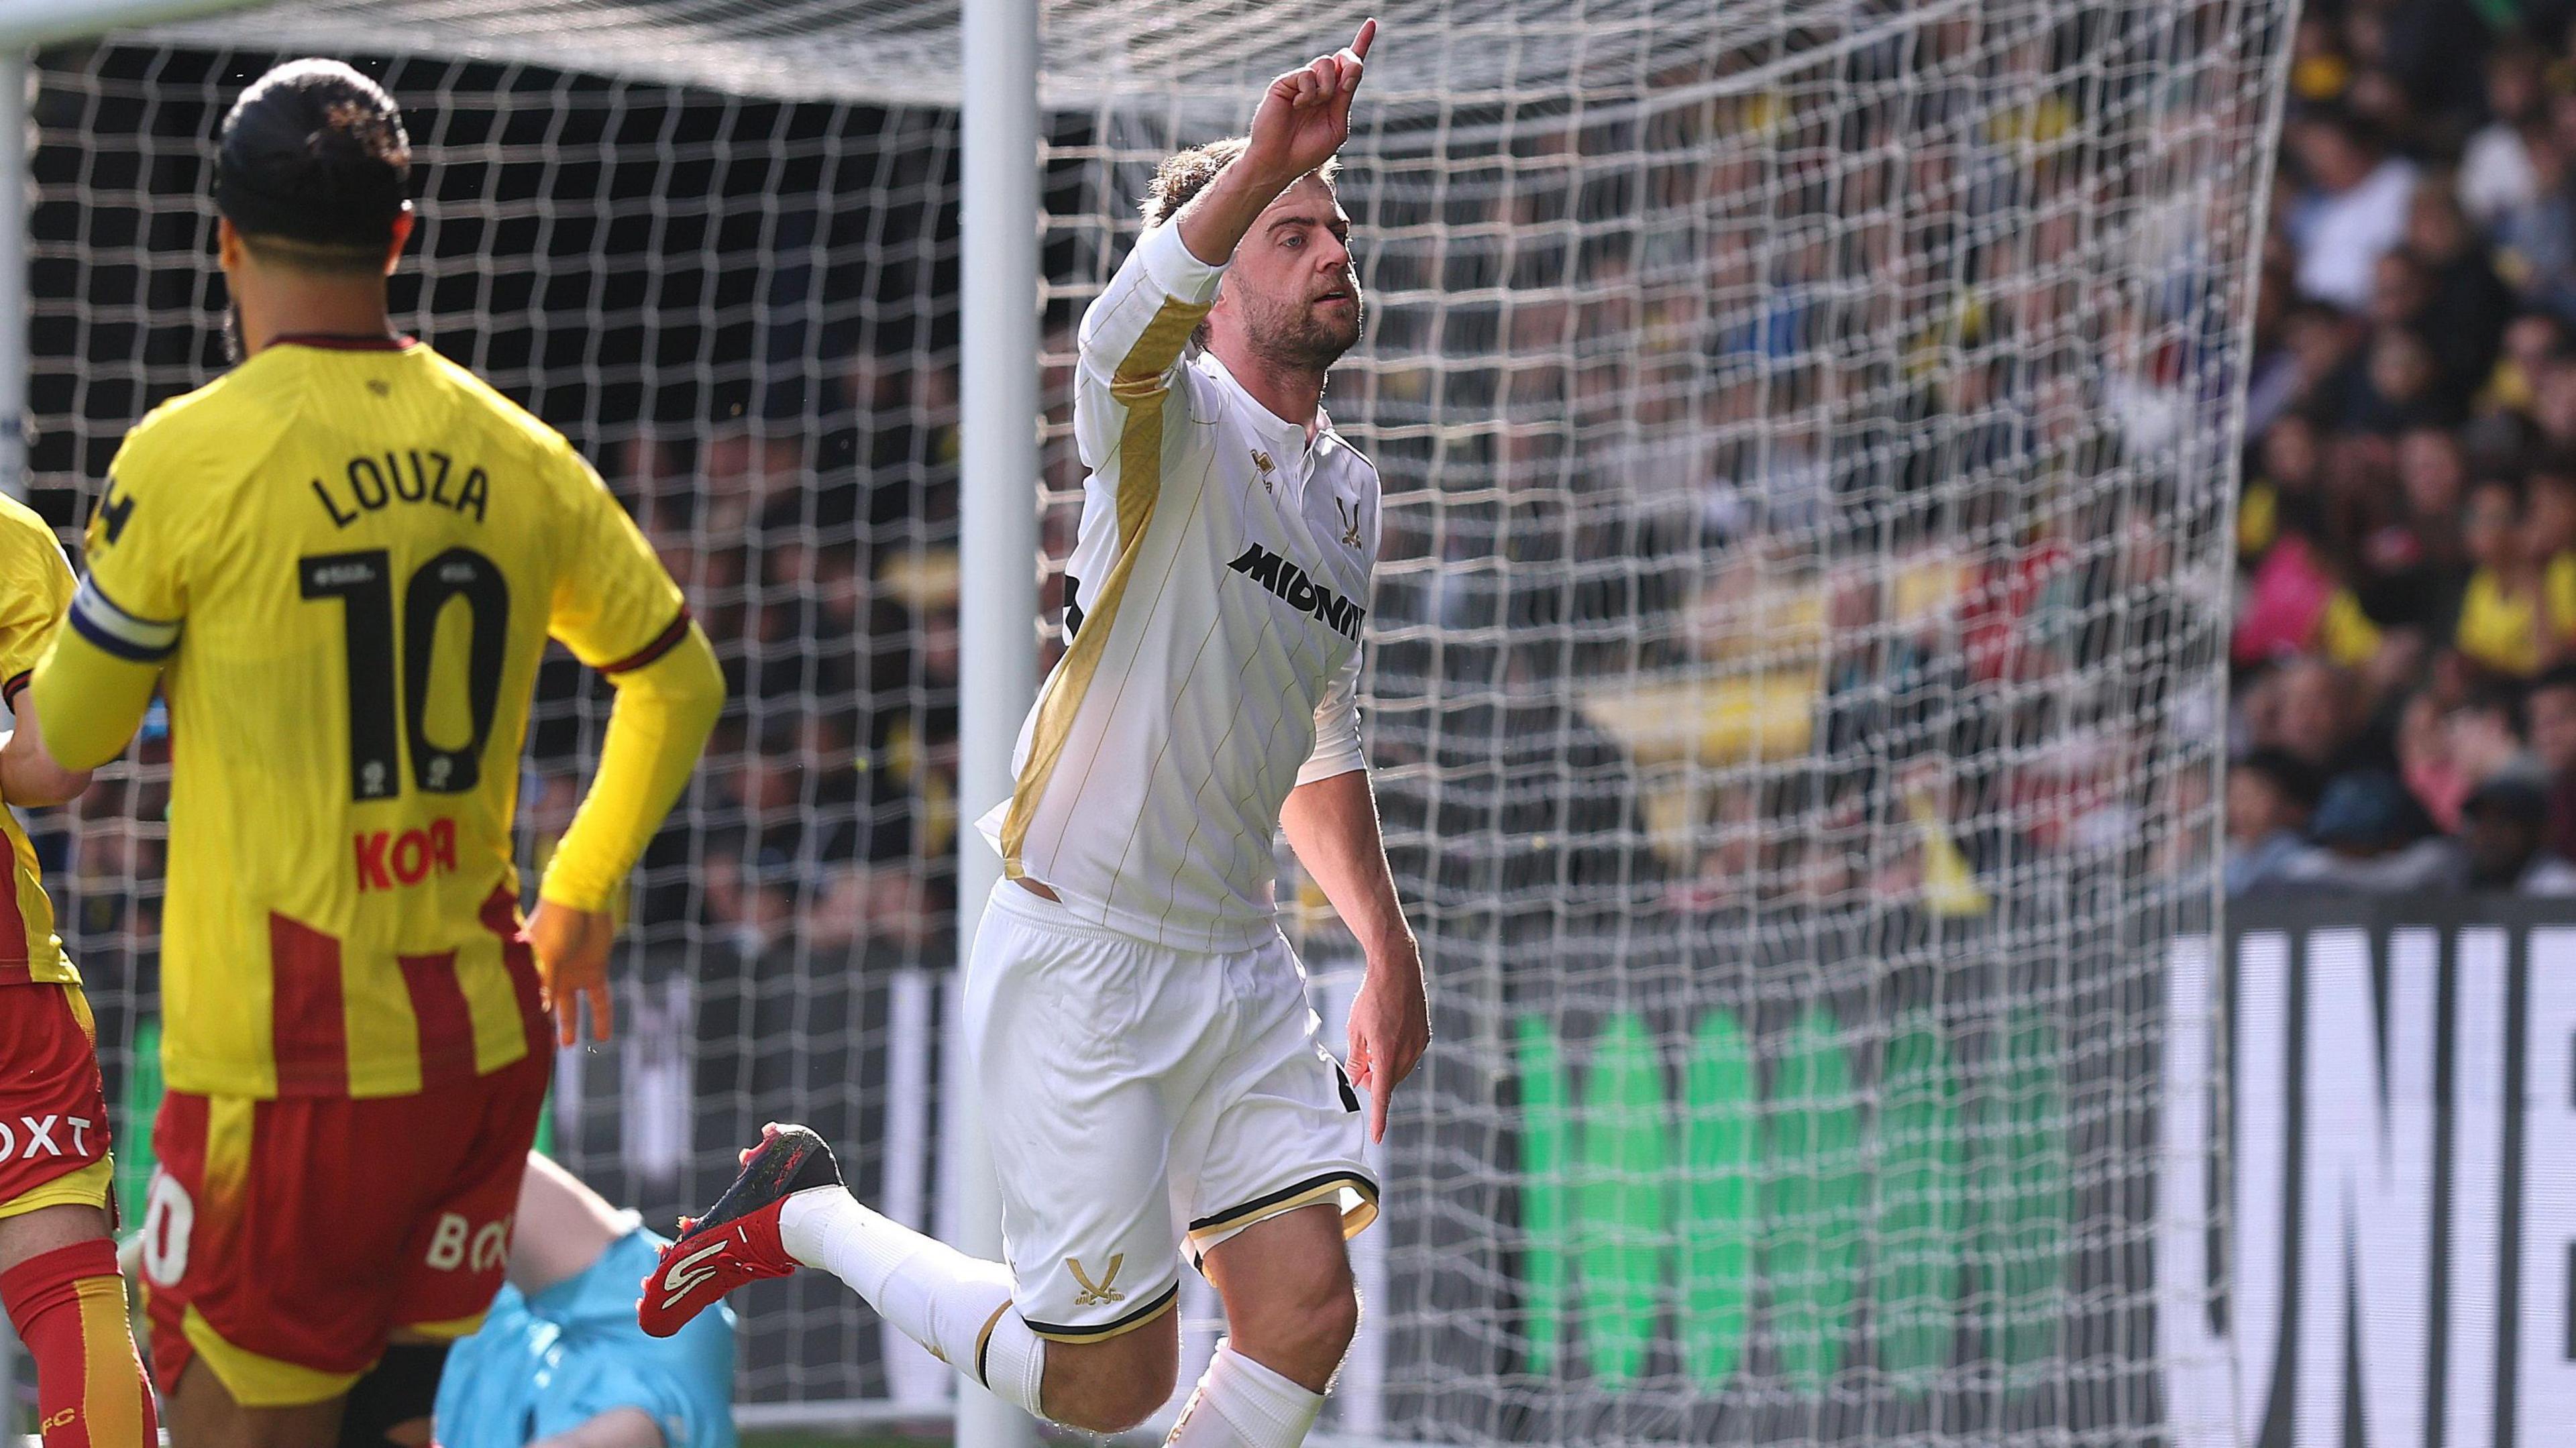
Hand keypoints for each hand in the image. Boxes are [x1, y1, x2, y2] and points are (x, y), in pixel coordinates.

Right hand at [525, 899, 614, 1044]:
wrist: (583, 900)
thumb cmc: (557, 923)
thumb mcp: (548, 956)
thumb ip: (545, 983)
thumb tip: (539, 1011)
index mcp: (532, 971)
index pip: (528, 1001)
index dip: (525, 1020)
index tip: (520, 1043)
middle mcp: (551, 976)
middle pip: (547, 1008)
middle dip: (543, 1028)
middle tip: (541, 1050)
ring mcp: (573, 974)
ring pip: (571, 1007)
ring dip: (570, 1025)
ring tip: (568, 1045)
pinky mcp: (595, 970)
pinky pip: (599, 1000)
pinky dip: (602, 1017)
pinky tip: (603, 1037)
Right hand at [1245, 18, 1375, 183]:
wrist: (1280, 161)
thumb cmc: (1308, 150)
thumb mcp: (1336, 126)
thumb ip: (1344, 99)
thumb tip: (1350, 69)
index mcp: (1334, 96)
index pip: (1350, 66)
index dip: (1362, 43)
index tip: (1371, 23)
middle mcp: (1319, 85)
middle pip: (1342, 58)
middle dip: (1351, 65)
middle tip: (1343, 87)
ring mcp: (1301, 82)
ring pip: (1326, 63)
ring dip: (1327, 87)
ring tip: (1312, 106)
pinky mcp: (1285, 83)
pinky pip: (1307, 74)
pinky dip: (1308, 93)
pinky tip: (1297, 106)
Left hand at [1345, 932, 1426, 1142]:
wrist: (1397, 969)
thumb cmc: (1371, 998)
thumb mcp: (1355, 1029)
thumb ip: (1356, 1058)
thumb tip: (1358, 1080)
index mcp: (1386, 1053)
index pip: (1382, 1094)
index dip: (1379, 1117)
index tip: (1378, 1137)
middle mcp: (1407, 1052)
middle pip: (1389, 1082)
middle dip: (1374, 1078)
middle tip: (1361, 1061)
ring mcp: (1419, 1044)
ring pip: (1399, 1070)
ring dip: (1385, 1066)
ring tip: (1374, 1040)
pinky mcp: (1425, 1036)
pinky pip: (1409, 1056)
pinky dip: (1397, 1054)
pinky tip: (1388, 1033)